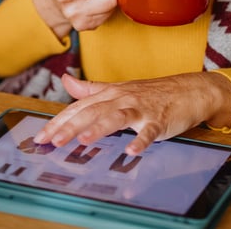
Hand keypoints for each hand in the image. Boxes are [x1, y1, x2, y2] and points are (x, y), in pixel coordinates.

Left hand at [33, 72, 230, 154]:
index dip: (59, 122)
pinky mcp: (159, 120)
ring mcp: (141, 108)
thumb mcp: (119, 89)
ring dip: (99, 129)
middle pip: (92, 112)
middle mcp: (121, 99)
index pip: (78, 108)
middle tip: (53, 142)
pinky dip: (141, 141)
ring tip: (83, 141)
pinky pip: (149, 131)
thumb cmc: (152, 93)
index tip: (41, 137)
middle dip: (71, 127)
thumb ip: (90, 88)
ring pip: (116, 117)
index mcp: (109, 94)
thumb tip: (65, 80)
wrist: (189, 89)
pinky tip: (132, 151)